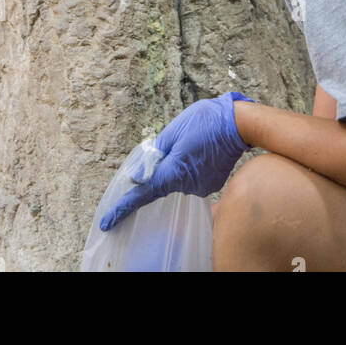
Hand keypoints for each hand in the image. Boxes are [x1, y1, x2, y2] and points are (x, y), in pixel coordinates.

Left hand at [99, 91, 252, 231]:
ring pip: (178, 178)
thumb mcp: (172, 132)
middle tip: (179, 141)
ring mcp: (201, 187)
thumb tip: (137, 176)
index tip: (107, 223)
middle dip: (163, 165)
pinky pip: (193, 177)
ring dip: (179, 164)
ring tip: (194, 140)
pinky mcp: (212, 184)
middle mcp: (186, 185)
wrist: (238, 123)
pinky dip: (192, 165)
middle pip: (163, 182)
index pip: (142, 195)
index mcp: (173, 172)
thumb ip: (153, 155)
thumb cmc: (203, 121)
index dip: (123, 208)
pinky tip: (202, 148)